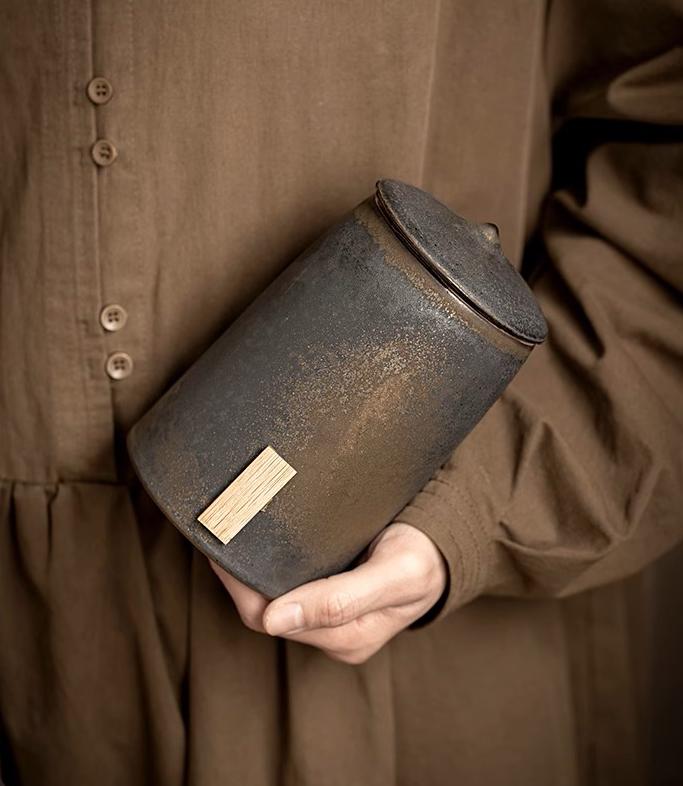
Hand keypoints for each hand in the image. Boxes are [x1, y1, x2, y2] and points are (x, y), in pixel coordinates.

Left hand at [209, 522, 447, 663]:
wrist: (446, 550)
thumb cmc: (424, 560)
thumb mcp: (395, 576)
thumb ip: (341, 600)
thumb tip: (275, 620)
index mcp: (345, 637)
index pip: (269, 616)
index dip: (237, 583)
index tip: (218, 541)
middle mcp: (331, 631)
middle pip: (263, 608)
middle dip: (236, 574)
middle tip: (217, 525)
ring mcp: (328, 614)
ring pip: (271, 596)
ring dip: (249, 567)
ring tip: (231, 526)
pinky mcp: (329, 594)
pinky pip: (285, 582)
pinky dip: (266, 561)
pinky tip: (257, 537)